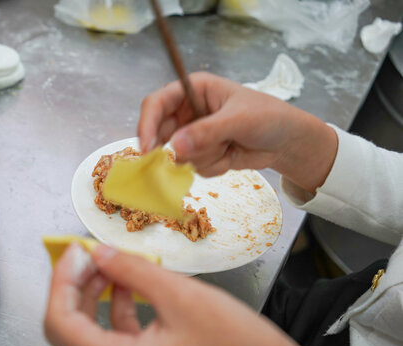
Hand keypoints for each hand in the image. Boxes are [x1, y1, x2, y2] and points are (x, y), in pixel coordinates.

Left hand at [44, 244, 310, 345]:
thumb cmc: (237, 345)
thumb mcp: (182, 297)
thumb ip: (135, 272)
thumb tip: (99, 252)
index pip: (62, 325)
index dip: (61, 283)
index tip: (74, 252)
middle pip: (70, 330)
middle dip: (75, 287)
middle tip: (87, 254)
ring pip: (89, 333)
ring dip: (94, 295)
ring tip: (109, 263)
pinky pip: (113, 337)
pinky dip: (114, 307)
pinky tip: (127, 283)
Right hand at [137, 72, 336, 192]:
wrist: (287, 141)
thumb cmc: (268, 117)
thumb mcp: (238, 120)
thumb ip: (207, 132)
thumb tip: (175, 147)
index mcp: (193, 89)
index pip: (157, 103)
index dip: (147, 124)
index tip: (146, 148)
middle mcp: (188, 111)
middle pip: (161, 133)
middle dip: (176, 149)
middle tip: (186, 159)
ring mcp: (193, 134)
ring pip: (178, 155)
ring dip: (203, 157)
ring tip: (228, 146)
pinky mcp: (201, 153)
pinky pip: (193, 167)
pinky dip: (212, 166)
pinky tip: (231, 155)